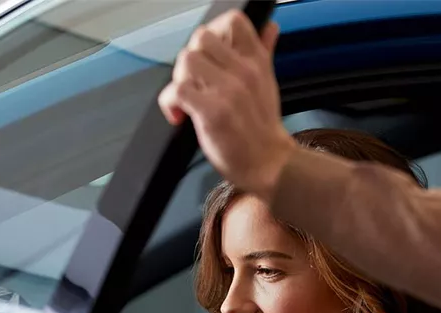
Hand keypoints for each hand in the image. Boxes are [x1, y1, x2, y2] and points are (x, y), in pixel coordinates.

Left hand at [158, 11, 296, 203]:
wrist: (269, 163)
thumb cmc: (263, 127)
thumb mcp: (268, 82)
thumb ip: (264, 52)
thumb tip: (269, 26)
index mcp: (256, 61)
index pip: (233, 21)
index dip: (214, 32)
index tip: (208, 56)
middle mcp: (243, 71)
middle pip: (200, 38)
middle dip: (191, 59)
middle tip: (194, 82)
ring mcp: (228, 91)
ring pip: (186, 60)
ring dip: (180, 79)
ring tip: (187, 98)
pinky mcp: (213, 111)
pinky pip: (178, 90)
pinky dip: (171, 103)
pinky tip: (179, 115)